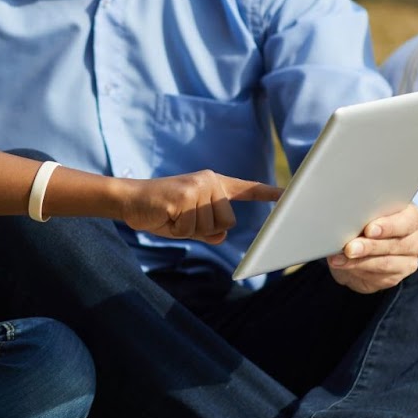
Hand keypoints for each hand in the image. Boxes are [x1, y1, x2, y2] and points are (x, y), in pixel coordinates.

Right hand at [121, 171, 281, 242]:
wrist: (129, 200)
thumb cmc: (161, 211)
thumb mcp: (188, 223)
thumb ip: (208, 229)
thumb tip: (221, 236)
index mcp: (213, 184)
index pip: (245, 189)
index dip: (267, 194)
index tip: (288, 195)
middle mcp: (209, 181)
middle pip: (227, 221)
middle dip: (204, 228)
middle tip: (181, 217)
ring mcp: (197, 187)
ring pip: (209, 227)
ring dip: (187, 230)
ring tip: (171, 215)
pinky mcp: (184, 196)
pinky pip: (191, 229)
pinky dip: (176, 229)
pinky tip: (165, 215)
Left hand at [326, 204, 417, 293]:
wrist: (361, 245)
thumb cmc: (366, 221)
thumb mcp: (368, 213)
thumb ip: (365, 214)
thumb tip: (347, 218)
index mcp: (414, 218)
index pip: (406, 222)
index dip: (387, 226)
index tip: (369, 229)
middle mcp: (417, 241)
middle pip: (395, 245)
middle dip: (369, 246)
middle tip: (349, 247)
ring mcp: (408, 262)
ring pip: (385, 263)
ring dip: (358, 261)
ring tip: (339, 258)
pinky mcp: (394, 278)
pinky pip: (376, 277)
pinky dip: (356, 270)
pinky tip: (343, 265)